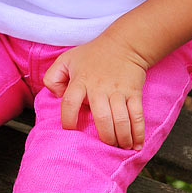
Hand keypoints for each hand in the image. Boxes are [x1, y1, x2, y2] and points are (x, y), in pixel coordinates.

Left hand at [43, 34, 148, 148]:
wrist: (124, 44)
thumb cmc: (92, 55)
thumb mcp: (66, 59)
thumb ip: (53, 77)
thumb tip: (55, 95)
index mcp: (80, 80)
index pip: (70, 102)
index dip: (68, 120)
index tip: (71, 131)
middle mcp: (99, 87)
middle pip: (101, 117)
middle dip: (104, 137)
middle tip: (104, 147)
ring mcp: (119, 91)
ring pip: (121, 120)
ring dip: (121, 138)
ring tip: (120, 148)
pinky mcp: (134, 93)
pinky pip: (137, 115)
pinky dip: (138, 132)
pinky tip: (136, 145)